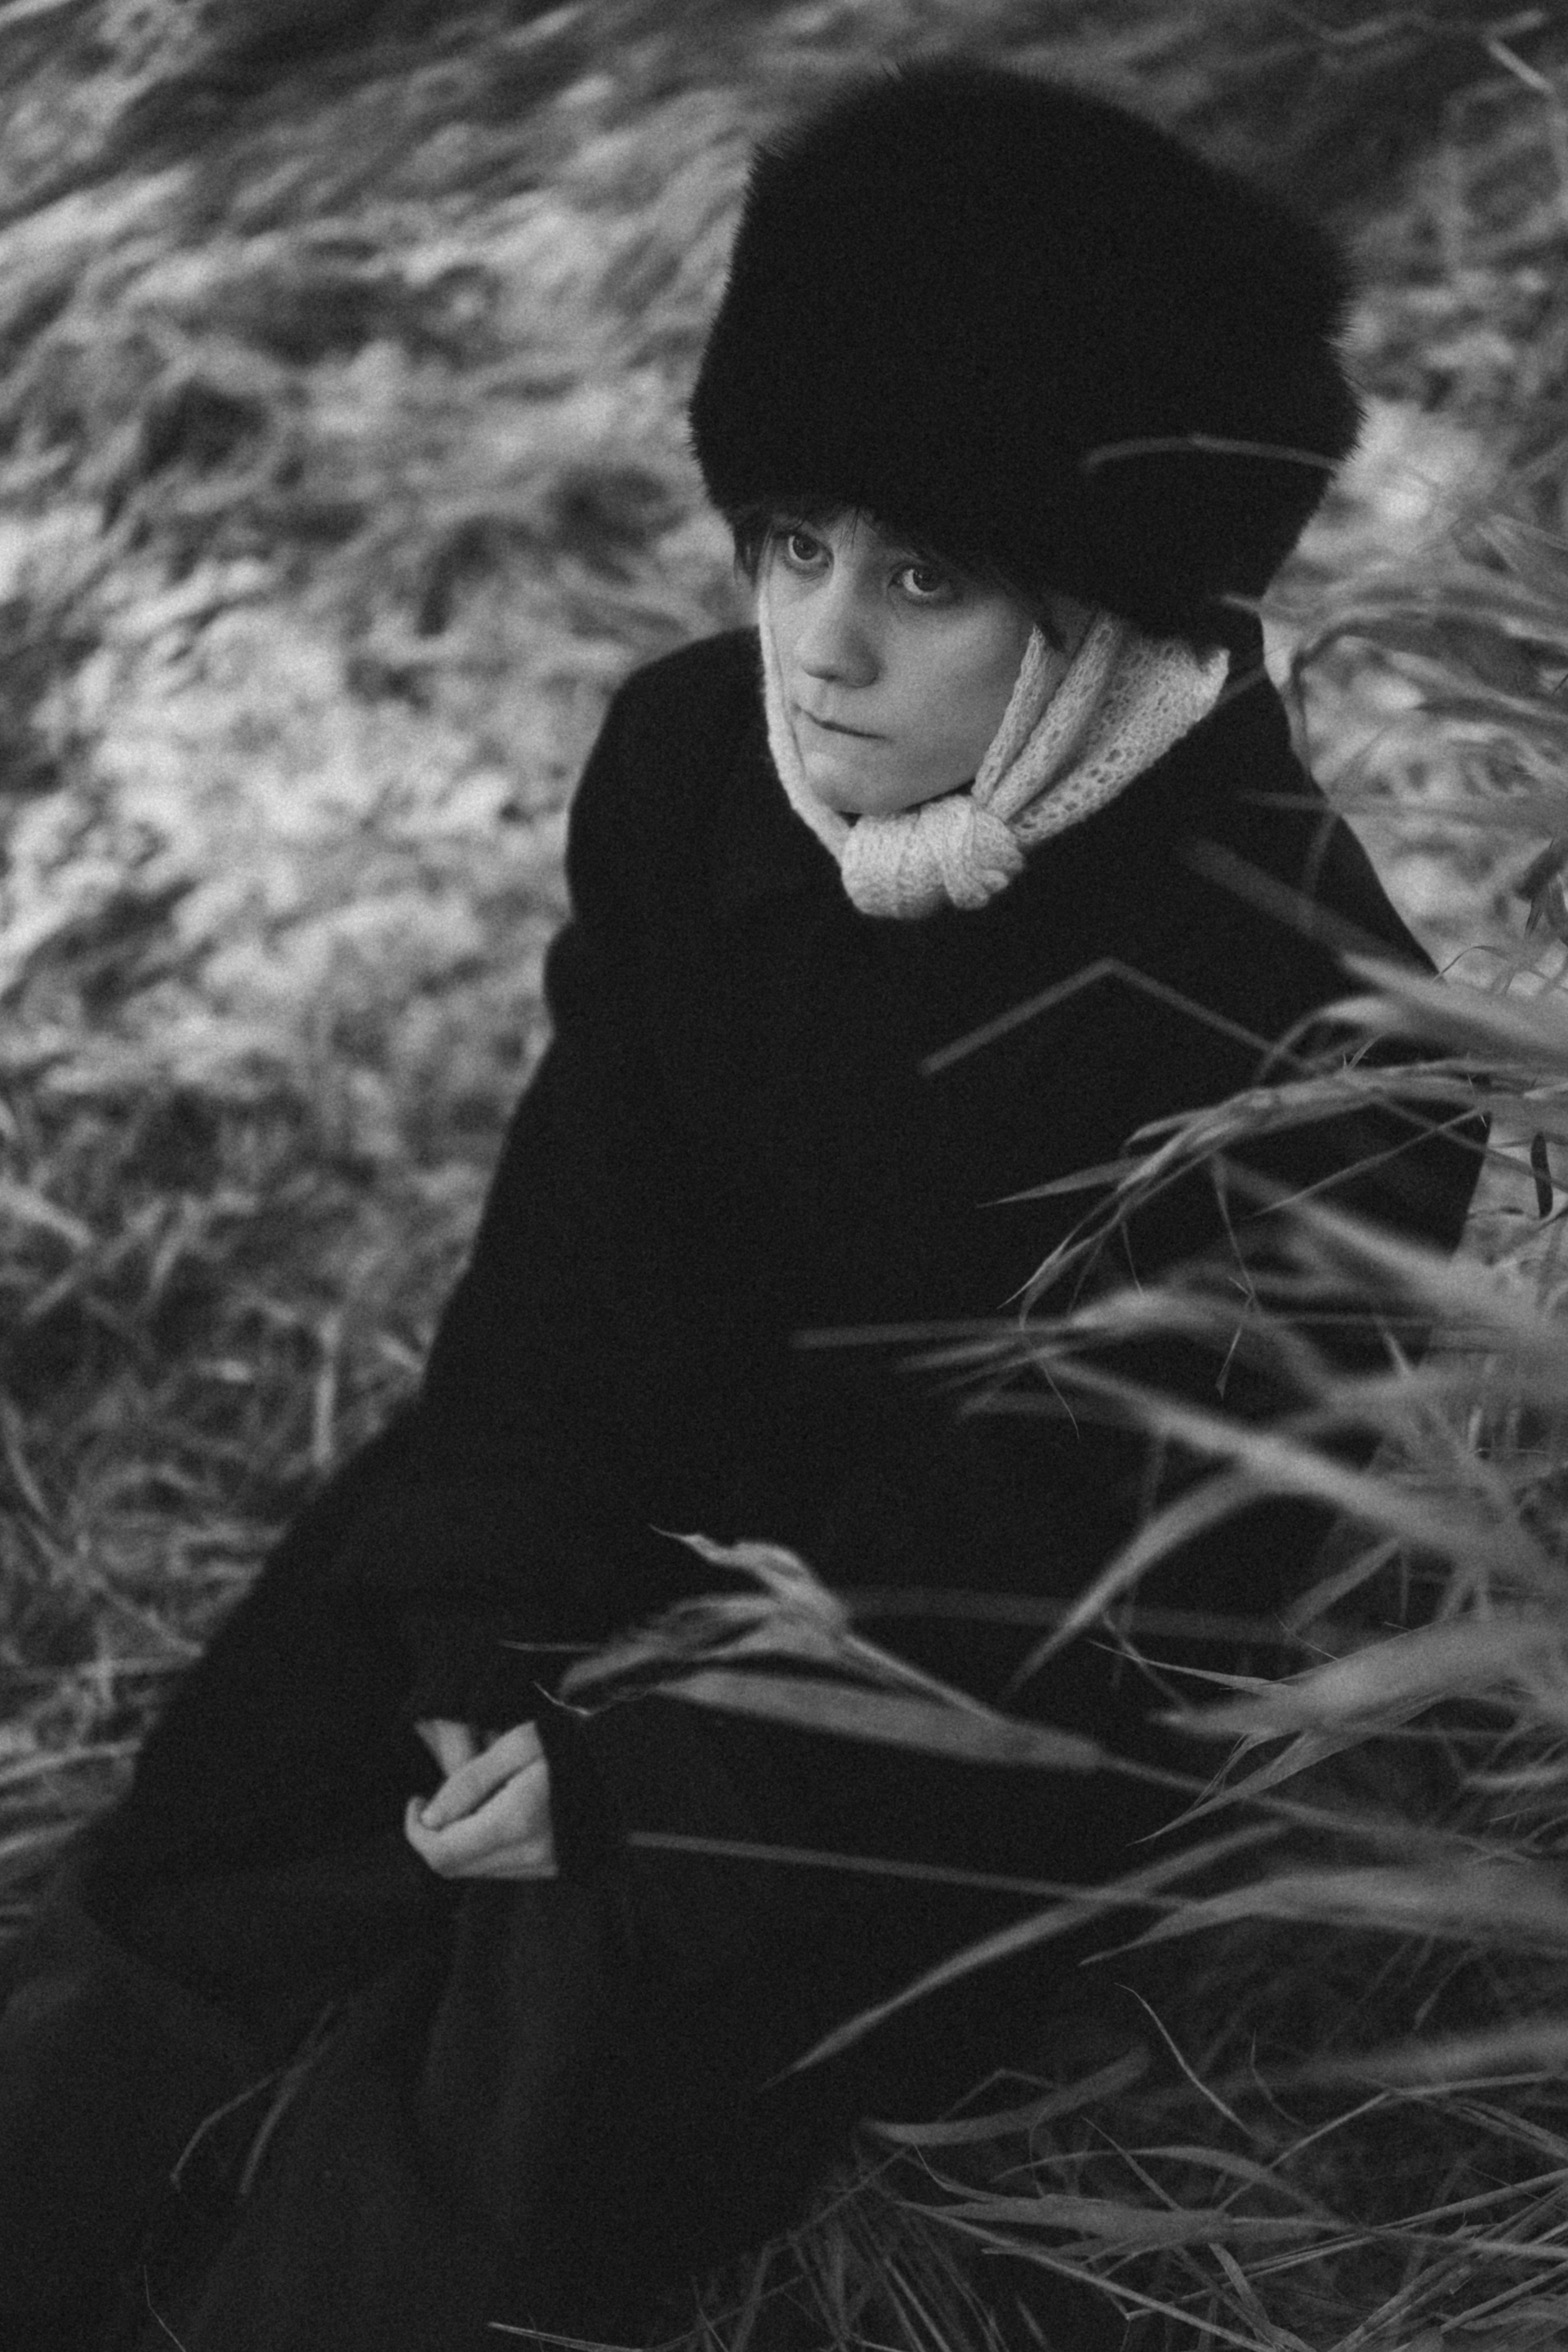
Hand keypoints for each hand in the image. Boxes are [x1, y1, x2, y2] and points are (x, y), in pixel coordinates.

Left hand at [404, 1719, 557, 1879]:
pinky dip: (481, 1846)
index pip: (443, 1852)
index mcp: (517, 1820)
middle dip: (433, 1837)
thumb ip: (469, 1781)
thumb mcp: (516, 1744)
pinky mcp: (552, 1868)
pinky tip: (489, 1815)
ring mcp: (544, 1866)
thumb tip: (429, 1818)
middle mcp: (530, 1853)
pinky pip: (499, 1868)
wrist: (625, 1759)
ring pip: (475, 1871)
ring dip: (457, 1842)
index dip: (415, 1833)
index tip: (414, 1801)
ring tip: (465, 1803)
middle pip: (454, 1868)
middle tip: (431, 1801)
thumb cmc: (568, 1741)